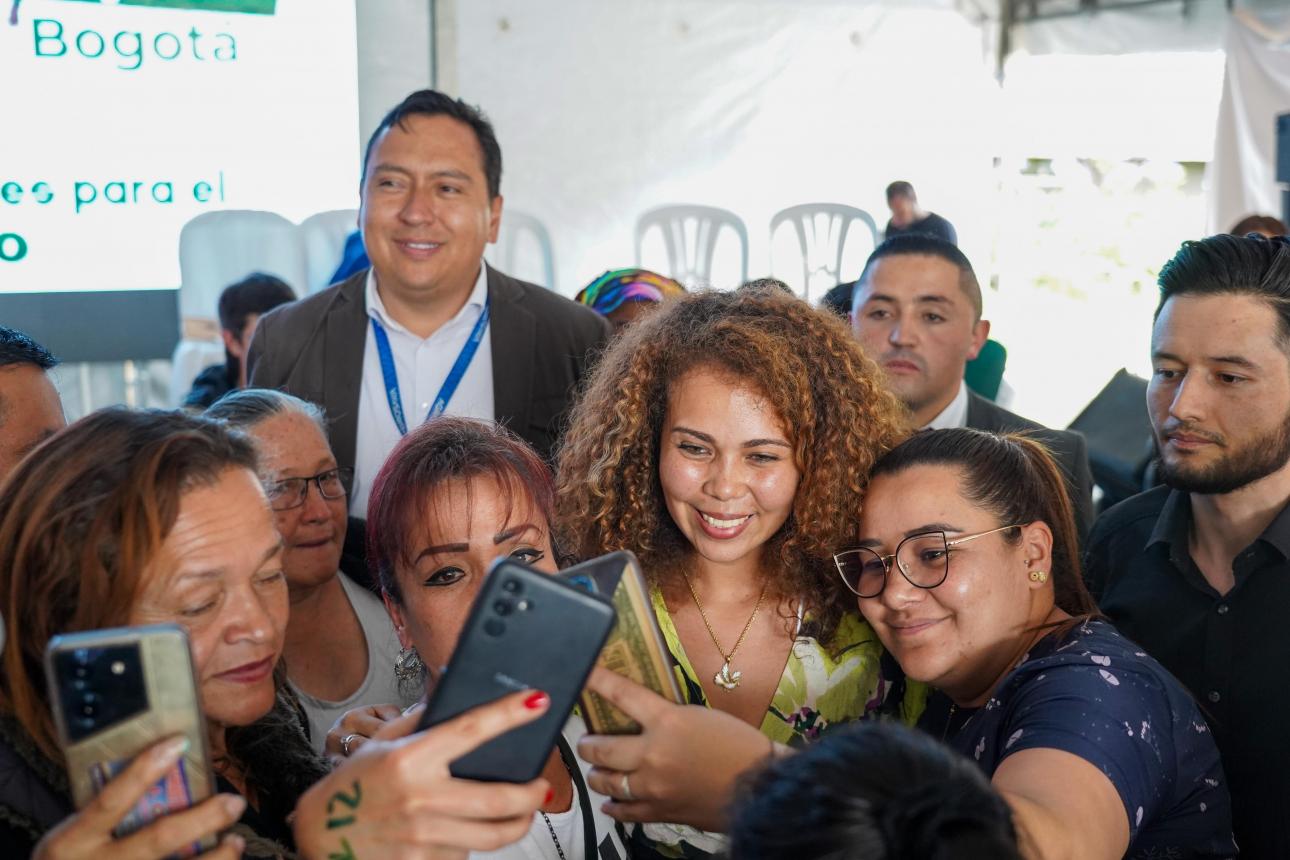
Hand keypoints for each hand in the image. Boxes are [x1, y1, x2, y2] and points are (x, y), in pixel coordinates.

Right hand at [34, 735, 245, 859]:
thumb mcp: (72, 836)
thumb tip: (163, 767)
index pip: (111, 800)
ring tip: (235, 841)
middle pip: (158, 839)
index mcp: (72, 841)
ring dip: (216, 857)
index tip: (180, 742)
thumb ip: (105, 812)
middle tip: (234, 802)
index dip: (144, 770)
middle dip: (204, 818)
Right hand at [294, 690, 552, 859]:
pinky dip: (474, 841)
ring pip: (492, 835)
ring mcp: (423, 836)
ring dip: (518, 823)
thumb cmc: (352, 785)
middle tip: (542, 785)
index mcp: (411, 759)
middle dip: (531, 792)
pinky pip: (465, 853)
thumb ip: (419, 720)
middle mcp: (420, 798)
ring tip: (525, 811)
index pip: (472, 729)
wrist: (319, 837)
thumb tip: (452, 696)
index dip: (509, 714)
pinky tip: (473, 830)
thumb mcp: (380, 743)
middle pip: (497, 799)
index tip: (539, 701)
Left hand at [576, 666, 773, 831]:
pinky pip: (624, 811)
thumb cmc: (739, 745)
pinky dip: (613, 806)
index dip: (598, 681)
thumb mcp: (701, 716)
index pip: (622, 694)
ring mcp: (653, 786)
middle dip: (588, 743)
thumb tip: (644, 722)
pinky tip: (609, 803)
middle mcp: (653, 753)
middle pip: (601, 748)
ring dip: (598, 774)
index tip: (582, 673)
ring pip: (606, 781)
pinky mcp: (660, 811)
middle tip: (586, 741)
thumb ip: (667, 719)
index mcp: (667, 720)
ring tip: (597, 769)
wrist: (762, 785)